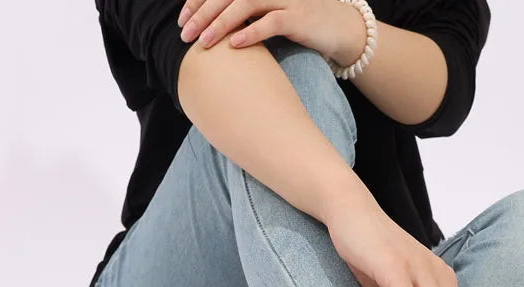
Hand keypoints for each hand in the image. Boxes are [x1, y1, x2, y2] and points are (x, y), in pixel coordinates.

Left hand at [178, 0, 366, 65]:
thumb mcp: (269, 15)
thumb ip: (246, 16)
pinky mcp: (299, 17)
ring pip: (245, 5)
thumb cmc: (300, 25)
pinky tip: (234, 44)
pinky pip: (271, 22)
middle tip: (185, 34)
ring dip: (221, 23)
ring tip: (205, 42)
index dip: (199, 1)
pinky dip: (251, 32)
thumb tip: (214, 31)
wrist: (339, 28)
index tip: (183, 20)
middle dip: (203, 13)